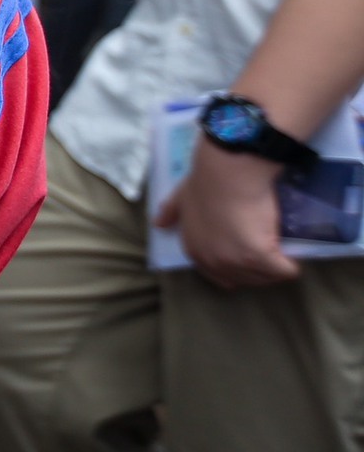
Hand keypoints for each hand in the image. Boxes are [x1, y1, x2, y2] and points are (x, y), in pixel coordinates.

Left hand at [155, 138, 298, 288]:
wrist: (227, 172)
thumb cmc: (207, 181)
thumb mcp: (181, 197)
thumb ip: (171, 211)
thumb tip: (159, 223)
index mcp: (194, 250)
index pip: (220, 276)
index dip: (237, 266)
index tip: (249, 253)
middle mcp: (212, 261)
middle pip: (245, 279)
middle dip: (259, 268)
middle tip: (268, 248)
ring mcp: (235, 261)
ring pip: (266, 277)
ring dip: (275, 267)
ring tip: (280, 248)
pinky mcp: (259, 256)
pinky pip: (285, 271)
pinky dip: (292, 265)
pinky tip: (292, 254)